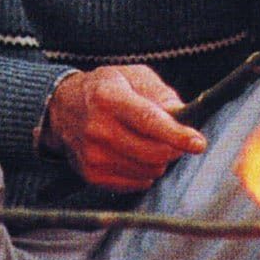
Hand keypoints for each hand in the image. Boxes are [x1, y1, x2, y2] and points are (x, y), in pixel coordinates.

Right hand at [42, 66, 207, 190]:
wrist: (61, 108)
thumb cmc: (105, 89)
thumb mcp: (132, 76)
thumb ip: (161, 94)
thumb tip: (184, 116)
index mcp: (108, 98)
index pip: (148, 121)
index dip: (176, 135)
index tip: (198, 143)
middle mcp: (97, 128)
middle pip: (152, 152)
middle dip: (173, 148)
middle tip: (176, 139)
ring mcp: (92, 154)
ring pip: (149, 170)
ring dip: (159, 160)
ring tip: (147, 142)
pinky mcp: (91, 174)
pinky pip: (136, 182)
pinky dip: (144, 171)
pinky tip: (133, 154)